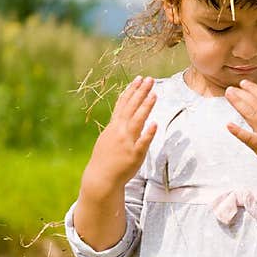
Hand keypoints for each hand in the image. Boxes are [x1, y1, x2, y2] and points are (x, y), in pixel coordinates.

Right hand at [80, 76, 157, 199]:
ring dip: (145, 107)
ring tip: (154, 94)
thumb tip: (123, 116)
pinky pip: (142, 142)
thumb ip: (117, 126)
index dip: (131, 90)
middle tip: (149, 79)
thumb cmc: (105, 159)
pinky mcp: (134, 155)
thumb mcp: (108, 138)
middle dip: (141, 92)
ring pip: (137, 121)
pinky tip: (155, 123)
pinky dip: (148, 133)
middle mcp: (120, 131)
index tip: (139, 79)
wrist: (101, 178)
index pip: (123, 104)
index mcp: (114, 126)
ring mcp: (127, 142)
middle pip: (131, 108)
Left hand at [225, 80, 256, 195]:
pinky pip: (250, 139)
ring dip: (239, 104)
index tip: (244, 84)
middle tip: (230, 88)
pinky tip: (229, 125)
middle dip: (243, 94)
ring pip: (252, 115)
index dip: (254, 90)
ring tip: (229, 95)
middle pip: (256, 104)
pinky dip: (239, 132)